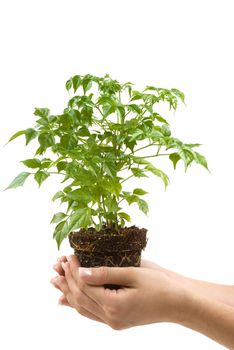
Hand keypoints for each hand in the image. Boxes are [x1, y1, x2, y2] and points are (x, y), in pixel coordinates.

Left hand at [51, 255, 184, 328]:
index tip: (68, 255)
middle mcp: (110, 317)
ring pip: (82, 307)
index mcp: (114, 305)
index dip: (73, 270)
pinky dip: (77, 305)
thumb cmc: (161, 285)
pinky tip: (66, 301)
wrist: (179, 303)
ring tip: (54, 280)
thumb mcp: (134, 274)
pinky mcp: (117, 321)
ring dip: (67, 292)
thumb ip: (106, 273)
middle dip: (66, 279)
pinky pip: (91, 314)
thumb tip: (81, 271)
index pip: (84, 286)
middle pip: (80, 297)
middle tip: (57, 264)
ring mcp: (113, 322)